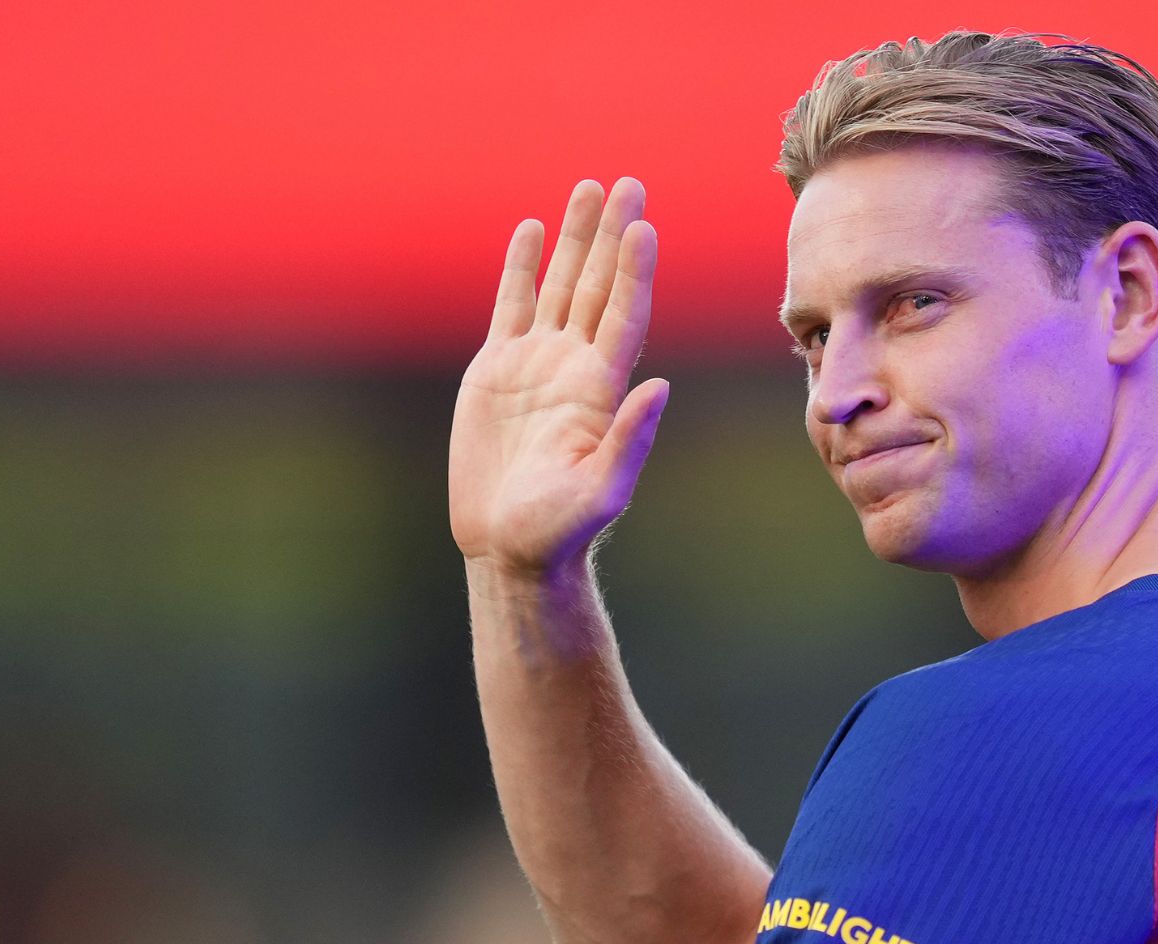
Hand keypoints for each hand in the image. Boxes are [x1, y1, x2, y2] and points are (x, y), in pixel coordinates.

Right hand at [449, 178, 667, 578]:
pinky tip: (532, 229)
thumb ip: (630, 438)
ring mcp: (537, 363)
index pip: (624, 314)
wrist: (510, 546)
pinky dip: (521, 267)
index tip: (644, 227)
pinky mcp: (497, 370)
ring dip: (574, 238)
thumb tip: (660, 388)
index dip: (634, 271)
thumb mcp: (602, 490)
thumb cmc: (560, 530)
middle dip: (612, 235)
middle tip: (628, 183)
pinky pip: (512, 305)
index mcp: (602, 388)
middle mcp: (575, 365)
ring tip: (589, 188)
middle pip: (599, 285)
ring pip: (560, 285)